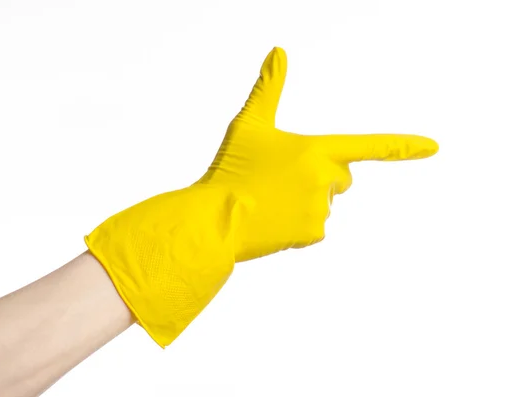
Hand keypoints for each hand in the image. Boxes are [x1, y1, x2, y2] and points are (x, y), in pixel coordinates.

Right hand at [196, 47, 438, 261]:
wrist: (215, 219)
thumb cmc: (232, 167)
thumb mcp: (249, 124)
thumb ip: (269, 87)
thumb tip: (279, 50)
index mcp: (317, 149)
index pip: (369, 146)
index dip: (402, 145)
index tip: (434, 147)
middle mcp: (327, 180)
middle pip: (341, 176)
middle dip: (321, 176)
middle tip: (281, 179)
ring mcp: (322, 210)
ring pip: (325, 202)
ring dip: (304, 201)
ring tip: (270, 200)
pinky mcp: (313, 234)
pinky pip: (314, 226)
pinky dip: (297, 224)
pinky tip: (272, 220)